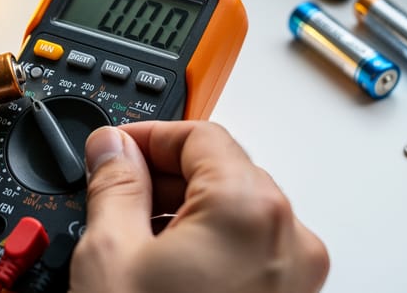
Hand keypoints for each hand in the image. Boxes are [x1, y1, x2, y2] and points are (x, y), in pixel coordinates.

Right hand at [72, 121, 328, 292]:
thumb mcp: (111, 256)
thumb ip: (112, 185)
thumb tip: (111, 149)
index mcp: (251, 211)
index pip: (201, 134)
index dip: (147, 135)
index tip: (112, 148)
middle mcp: (289, 238)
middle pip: (220, 170)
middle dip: (162, 174)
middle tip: (113, 189)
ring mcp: (295, 273)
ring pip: (233, 211)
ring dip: (182, 211)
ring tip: (133, 237)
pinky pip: (247, 248)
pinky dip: (206, 244)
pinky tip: (163, 266)